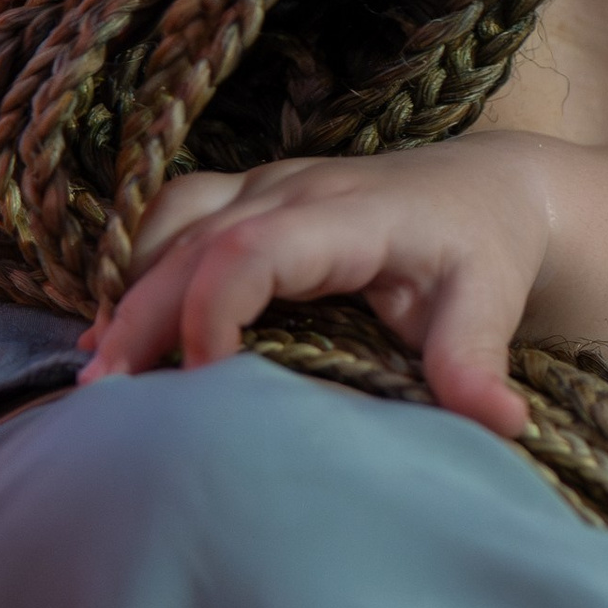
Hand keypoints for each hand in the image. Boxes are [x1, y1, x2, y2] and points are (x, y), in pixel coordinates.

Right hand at [81, 142, 557, 438]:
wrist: (492, 188)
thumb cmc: (488, 248)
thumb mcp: (490, 303)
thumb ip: (477, 361)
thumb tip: (502, 423)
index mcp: (349, 214)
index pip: (254, 251)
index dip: (213, 310)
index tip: (204, 381)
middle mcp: (294, 189)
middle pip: (193, 243)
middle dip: (145, 315)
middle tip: (107, 393)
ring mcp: (267, 184)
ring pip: (172, 223)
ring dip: (132, 287)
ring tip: (105, 362)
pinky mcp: (252, 194)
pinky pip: (176, 217)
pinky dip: (142, 266)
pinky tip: (122, 326)